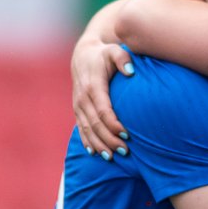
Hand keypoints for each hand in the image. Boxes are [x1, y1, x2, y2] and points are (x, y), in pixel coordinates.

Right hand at [71, 39, 132, 159]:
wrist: (83, 55)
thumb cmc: (104, 55)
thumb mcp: (114, 51)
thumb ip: (123, 58)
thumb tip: (130, 71)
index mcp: (93, 86)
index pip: (103, 110)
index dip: (114, 124)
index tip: (127, 135)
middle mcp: (83, 98)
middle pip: (95, 124)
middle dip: (109, 139)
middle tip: (125, 151)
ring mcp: (78, 106)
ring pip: (87, 130)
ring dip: (98, 144)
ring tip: (111, 157)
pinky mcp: (77, 110)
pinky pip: (80, 128)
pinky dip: (87, 141)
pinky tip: (95, 152)